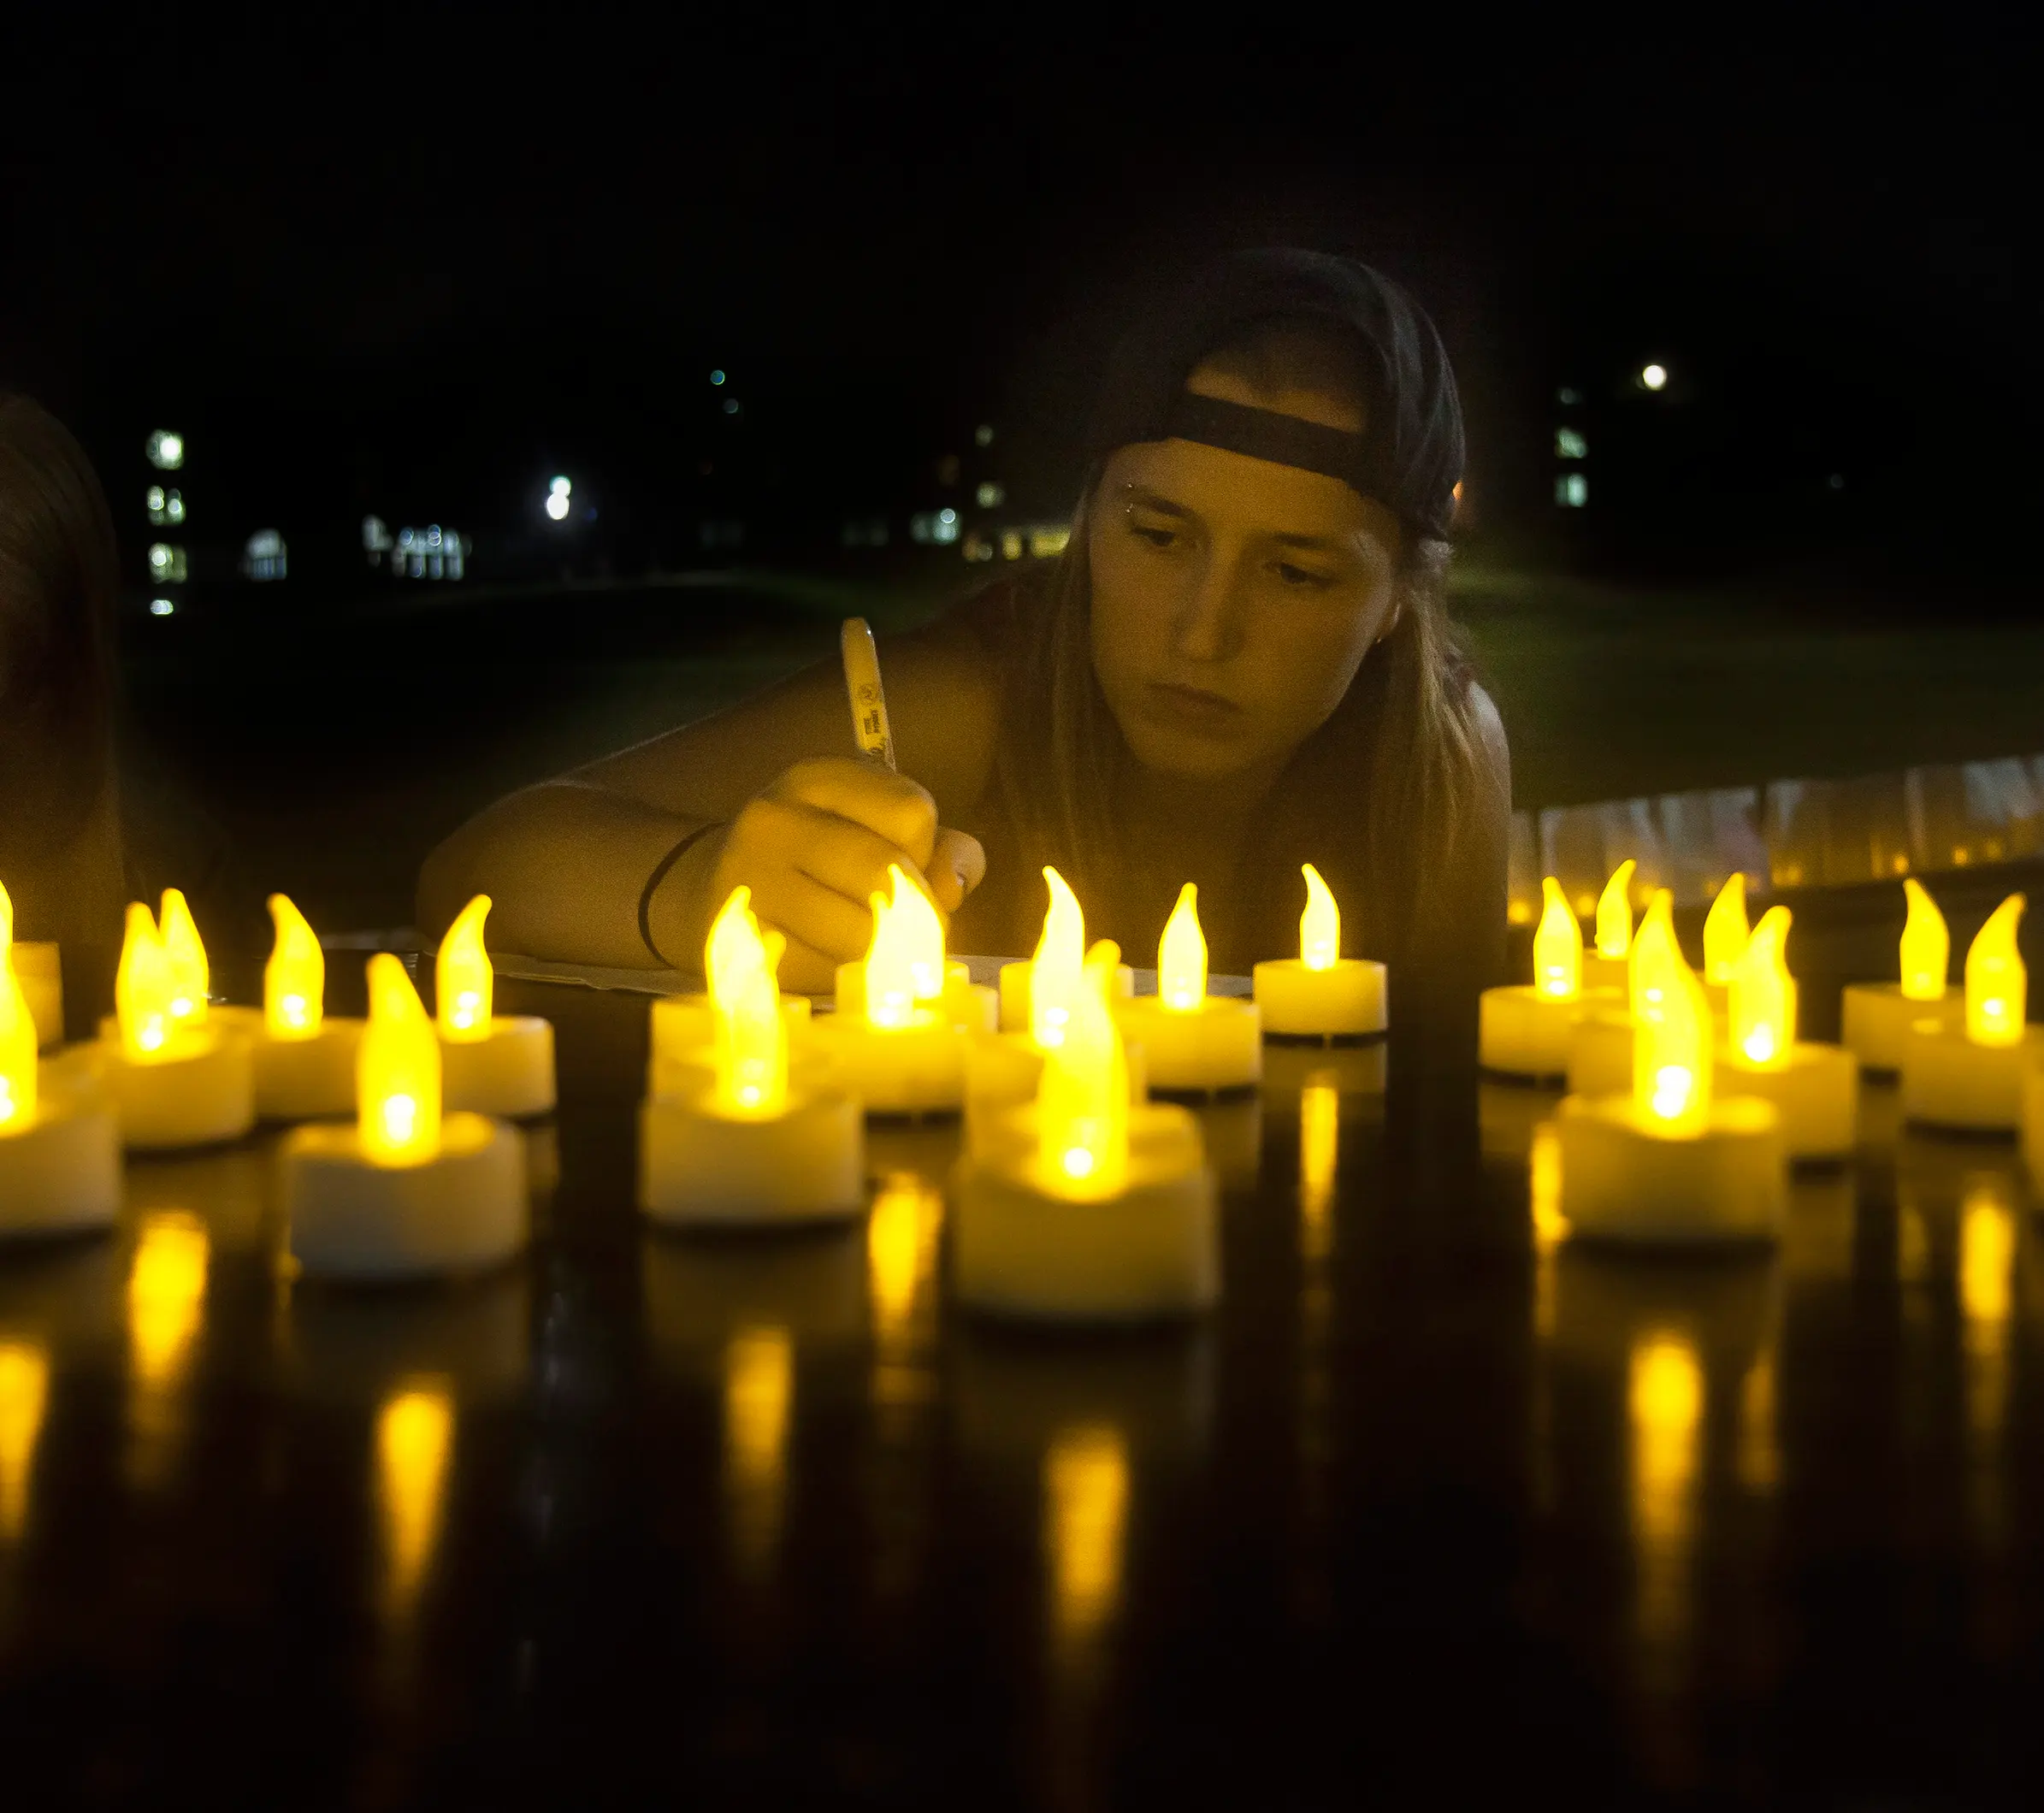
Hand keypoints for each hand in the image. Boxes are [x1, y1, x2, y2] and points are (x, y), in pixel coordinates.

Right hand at [705, 757, 985, 991]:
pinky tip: (832, 960)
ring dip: (887, 952)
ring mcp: (749, 885)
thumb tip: (952, 888)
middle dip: (919, 911)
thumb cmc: (821, 860)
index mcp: (815, 780)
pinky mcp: (742, 948)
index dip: (927, 850)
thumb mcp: (876, 829)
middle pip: (887, 874)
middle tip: (912, 927)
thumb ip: (942, 849)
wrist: (714, 891)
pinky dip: (848, 977)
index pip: (912, 813)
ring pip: (862, 935)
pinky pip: (829, 974)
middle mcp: (773, 822)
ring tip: (871, 944)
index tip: (909, 863)